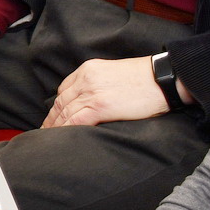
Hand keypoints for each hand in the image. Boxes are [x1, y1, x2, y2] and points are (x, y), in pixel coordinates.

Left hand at [45, 56, 167, 127]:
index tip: (52, 118)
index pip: (64, 90)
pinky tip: (63, 139)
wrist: (165, 78)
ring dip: (55, 128)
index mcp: (88, 69)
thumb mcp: (114, 74)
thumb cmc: (146, 79)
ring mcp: (92, 92)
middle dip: (51, 119)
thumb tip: (90, 101)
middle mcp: (86, 78)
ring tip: (50, 140)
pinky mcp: (101, 105)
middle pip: (61, 102)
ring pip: (65, 113)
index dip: (56, 107)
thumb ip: (98, 84)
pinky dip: (66, 131)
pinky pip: (76, 121)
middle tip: (45, 133)